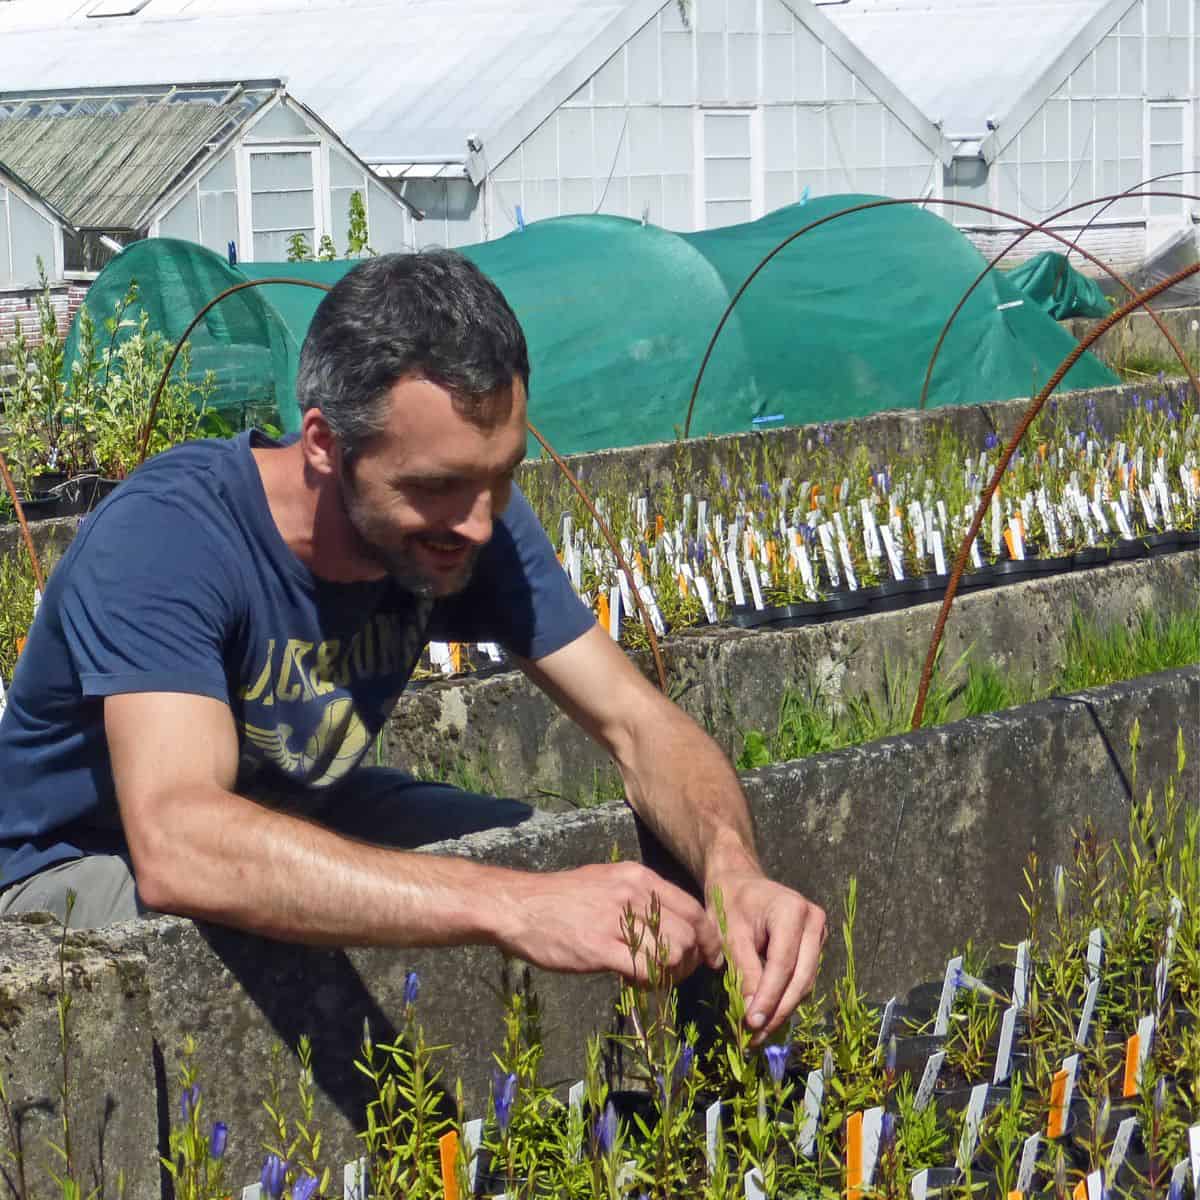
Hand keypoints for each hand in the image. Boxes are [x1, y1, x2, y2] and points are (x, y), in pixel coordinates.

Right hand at [495, 862, 723, 981]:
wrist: (520, 906)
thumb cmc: (564, 898)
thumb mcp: (608, 881)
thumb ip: (641, 899)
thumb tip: (674, 925)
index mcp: (639, 878)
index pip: (693, 910)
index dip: (708, 939)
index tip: (709, 957)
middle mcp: (633, 894)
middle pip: (689, 935)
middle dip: (691, 962)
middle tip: (676, 974)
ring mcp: (616, 920)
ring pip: (672, 954)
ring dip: (670, 975)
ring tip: (653, 977)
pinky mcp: (599, 947)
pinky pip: (643, 969)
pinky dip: (647, 981)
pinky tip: (632, 980)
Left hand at [709, 870, 825, 1044]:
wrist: (739, 882)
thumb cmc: (730, 903)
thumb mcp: (730, 934)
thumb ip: (744, 971)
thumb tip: (754, 1015)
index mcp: (791, 911)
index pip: (783, 964)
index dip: (769, 997)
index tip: (751, 1023)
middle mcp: (813, 921)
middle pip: (801, 977)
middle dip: (778, 1010)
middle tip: (755, 1037)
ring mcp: (818, 933)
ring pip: (805, 982)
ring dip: (782, 1009)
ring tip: (758, 1033)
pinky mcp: (815, 945)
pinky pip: (803, 977)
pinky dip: (785, 997)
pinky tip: (767, 1016)